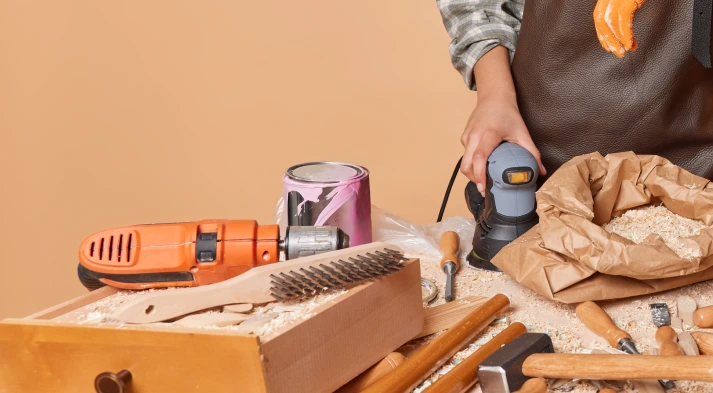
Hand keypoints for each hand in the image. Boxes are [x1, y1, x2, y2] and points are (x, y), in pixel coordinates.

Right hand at [462, 46, 545, 195]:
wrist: (493, 97)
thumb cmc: (507, 113)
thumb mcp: (522, 132)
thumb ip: (532, 152)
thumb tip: (540, 171)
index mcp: (487, 134)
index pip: (479, 158)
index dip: (479, 175)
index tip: (484, 187)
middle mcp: (473, 136)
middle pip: (467, 165)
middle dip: (475, 180)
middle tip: (486, 190)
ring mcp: (466, 138)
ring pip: (464, 163)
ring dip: (473, 174)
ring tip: (485, 180)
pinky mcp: (464, 139)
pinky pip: (466, 156)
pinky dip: (473, 165)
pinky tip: (483, 167)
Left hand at [594, 0, 646, 56]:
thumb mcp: (630, 0)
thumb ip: (623, 9)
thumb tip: (621, 29)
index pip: (599, 16)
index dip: (602, 33)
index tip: (608, 46)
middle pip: (602, 20)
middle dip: (608, 39)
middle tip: (617, 52)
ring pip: (610, 21)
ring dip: (617, 39)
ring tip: (625, 50)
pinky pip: (623, 18)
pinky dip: (625, 33)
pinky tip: (629, 42)